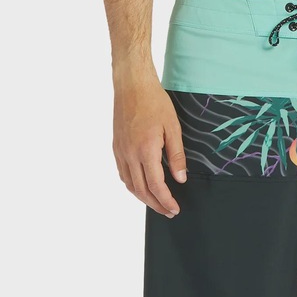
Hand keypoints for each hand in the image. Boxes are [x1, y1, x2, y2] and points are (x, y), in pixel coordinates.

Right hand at [112, 69, 186, 217]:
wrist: (131, 84)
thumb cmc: (155, 103)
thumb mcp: (173, 128)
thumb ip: (176, 156)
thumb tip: (180, 179)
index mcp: (146, 150)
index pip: (156, 186)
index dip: (166, 201)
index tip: (175, 209)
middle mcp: (130, 154)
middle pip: (142, 190)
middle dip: (156, 204)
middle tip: (168, 212)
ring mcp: (120, 150)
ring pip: (130, 184)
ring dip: (143, 198)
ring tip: (157, 204)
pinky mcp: (116, 146)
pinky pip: (122, 173)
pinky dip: (132, 185)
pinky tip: (141, 187)